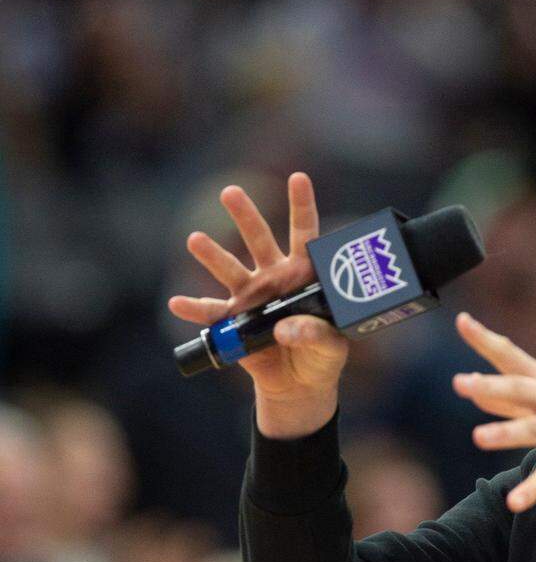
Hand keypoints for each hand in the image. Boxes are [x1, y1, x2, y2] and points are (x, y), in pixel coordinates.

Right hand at [169, 172, 348, 438]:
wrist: (300, 384)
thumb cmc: (322, 356)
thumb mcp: (332, 347)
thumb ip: (316, 334)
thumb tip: (288, 330)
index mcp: (305, 274)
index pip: (305, 234)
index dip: (301, 205)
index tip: (298, 177)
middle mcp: (275, 277)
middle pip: (259, 240)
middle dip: (246, 215)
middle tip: (230, 192)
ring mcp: (252, 297)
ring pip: (231, 270)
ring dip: (213, 254)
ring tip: (194, 239)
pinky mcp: (235, 322)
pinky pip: (212, 314)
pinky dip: (194, 310)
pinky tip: (177, 303)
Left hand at [451, 312, 535, 511]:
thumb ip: (510, 400)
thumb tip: (474, 391)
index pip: (512, 357)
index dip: (486, 340)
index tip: (462, 321)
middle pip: (521, 389)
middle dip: (490, 385)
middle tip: (461, 383)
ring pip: (534, 429)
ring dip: (506, 432)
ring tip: (478, 437)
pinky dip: (532, 489)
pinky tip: (514, 502)